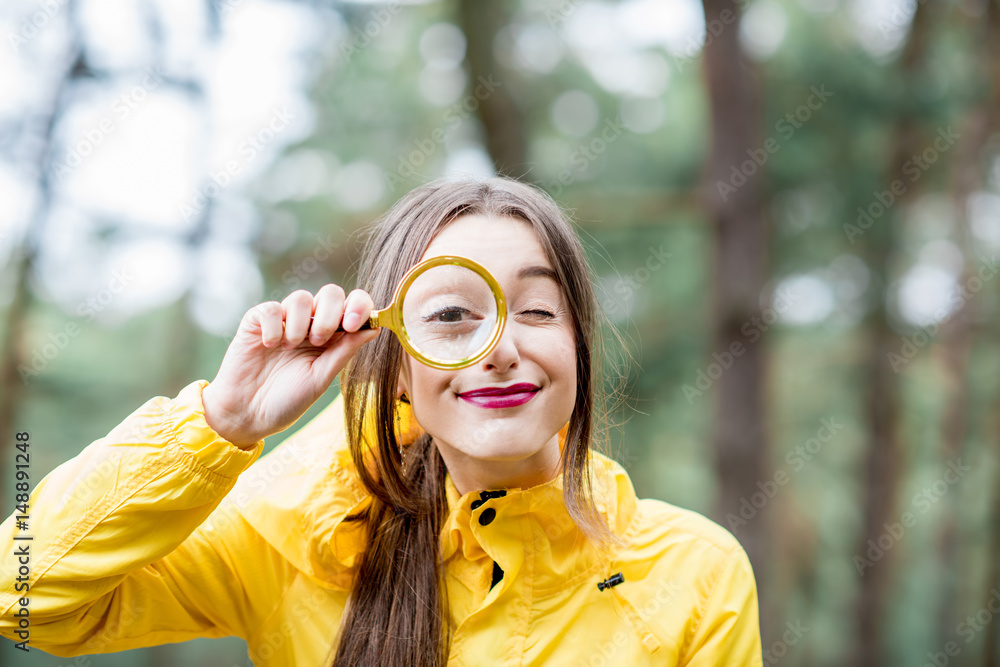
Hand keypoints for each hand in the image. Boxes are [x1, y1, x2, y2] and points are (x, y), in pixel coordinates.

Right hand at [202, 285, 379, 448]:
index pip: (353, 305)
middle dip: (330, 314)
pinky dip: (274, 326)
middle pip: (330, 293)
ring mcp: (284, 321)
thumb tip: (375, 328)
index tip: (353, 325)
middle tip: (318, 341)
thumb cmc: (287, 399)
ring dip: (301, 324)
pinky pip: (272, 308)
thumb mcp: (321, 377)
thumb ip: (345, 351)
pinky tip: (269, 346)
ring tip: (290, 348)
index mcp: (332, 337)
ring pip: (302, 298)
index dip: (359, 306)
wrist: (248, 414)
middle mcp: (310, 324)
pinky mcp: (257, 321)